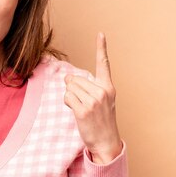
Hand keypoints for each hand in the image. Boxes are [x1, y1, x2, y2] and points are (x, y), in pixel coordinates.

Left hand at [64, 32, 121, 163]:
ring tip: (82, 109)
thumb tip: (67, 78)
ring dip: (70, 97)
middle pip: (75, 78)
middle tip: (84, 104)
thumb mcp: (102, 101)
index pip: (104, 64)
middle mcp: (102, 92)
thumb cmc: (102, 121)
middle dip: (73, 88)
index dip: (101, 48)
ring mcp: (93, 101)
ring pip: (70, 87)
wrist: (106, 142)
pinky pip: (67, 97)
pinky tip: (77, 112)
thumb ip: (88, 87)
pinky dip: (67, 103)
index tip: (100, 34)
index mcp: (108, 87)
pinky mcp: (83, 110)